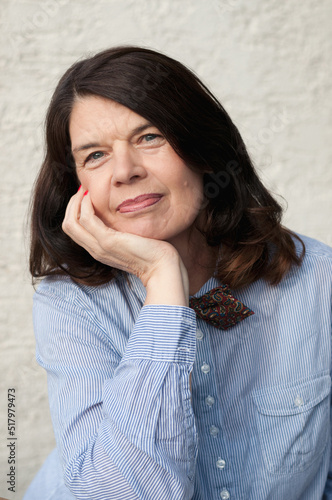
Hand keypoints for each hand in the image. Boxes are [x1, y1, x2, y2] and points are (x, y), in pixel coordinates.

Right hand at [62, 189, 188, 304]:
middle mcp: (95, 250)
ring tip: (84, 190)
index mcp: (99, 250)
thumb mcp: (131, 240)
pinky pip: (86, 219)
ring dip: (75, 202)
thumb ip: (121, 231)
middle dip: (71, 205)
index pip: (74, 230)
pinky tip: (92, 197)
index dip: (75, 211)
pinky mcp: (108, 241)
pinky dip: (85, 205)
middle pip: (68, 226)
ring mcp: (100, 247)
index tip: (84, 196)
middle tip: (81, 190)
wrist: (161, 266)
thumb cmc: (152, 252)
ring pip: (71, 222)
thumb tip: (120, 215)